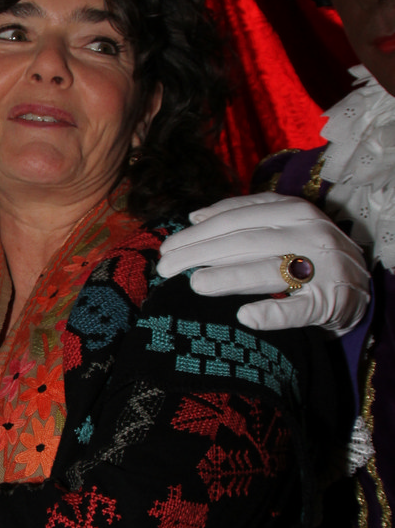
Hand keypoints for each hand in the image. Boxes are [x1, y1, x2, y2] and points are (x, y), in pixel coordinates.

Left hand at [157, 192, 368, 333]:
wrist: (360, 285)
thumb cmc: (310, 254)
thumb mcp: (283, 225)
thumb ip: (244, 217)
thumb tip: (195, 217)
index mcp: (293, 210)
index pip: (236, 217)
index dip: (198, 232)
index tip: (167, 247)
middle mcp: (308, 232)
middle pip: (243, 241)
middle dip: (199, 254)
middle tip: (165, 269)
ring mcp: (322, 266)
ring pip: (267, 269)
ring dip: (228, 277)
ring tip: (194, 284)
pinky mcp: (330, 300)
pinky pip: (298, 308)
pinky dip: (272, 312)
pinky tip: (244, 317)